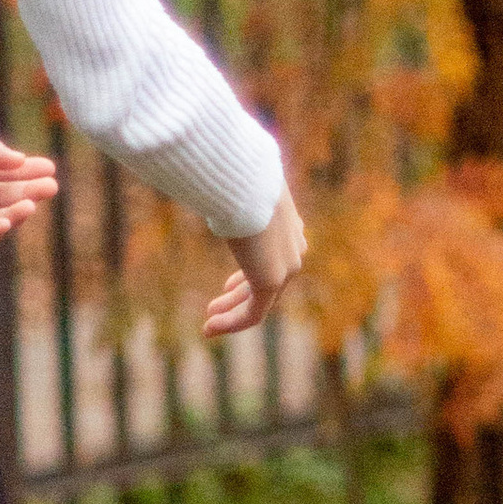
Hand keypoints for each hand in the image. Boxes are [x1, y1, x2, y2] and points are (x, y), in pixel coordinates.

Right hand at [205, 180, 306, 340]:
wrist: (246, 181)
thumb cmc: (234, 176)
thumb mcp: (236, 183)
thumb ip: (228, 190)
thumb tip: (208, 177)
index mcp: (288, 224)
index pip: (273, 257)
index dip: (249, 275)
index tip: (228, 286)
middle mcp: (294, 247)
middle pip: (268, 281)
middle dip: (239, 295)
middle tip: (215, 305)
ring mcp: (287, 266)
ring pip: (261, 300)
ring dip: (232, 313)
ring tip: (210, 323)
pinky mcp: (272, 280)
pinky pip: (254, 312)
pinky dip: (232, 322)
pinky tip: (210, 328)